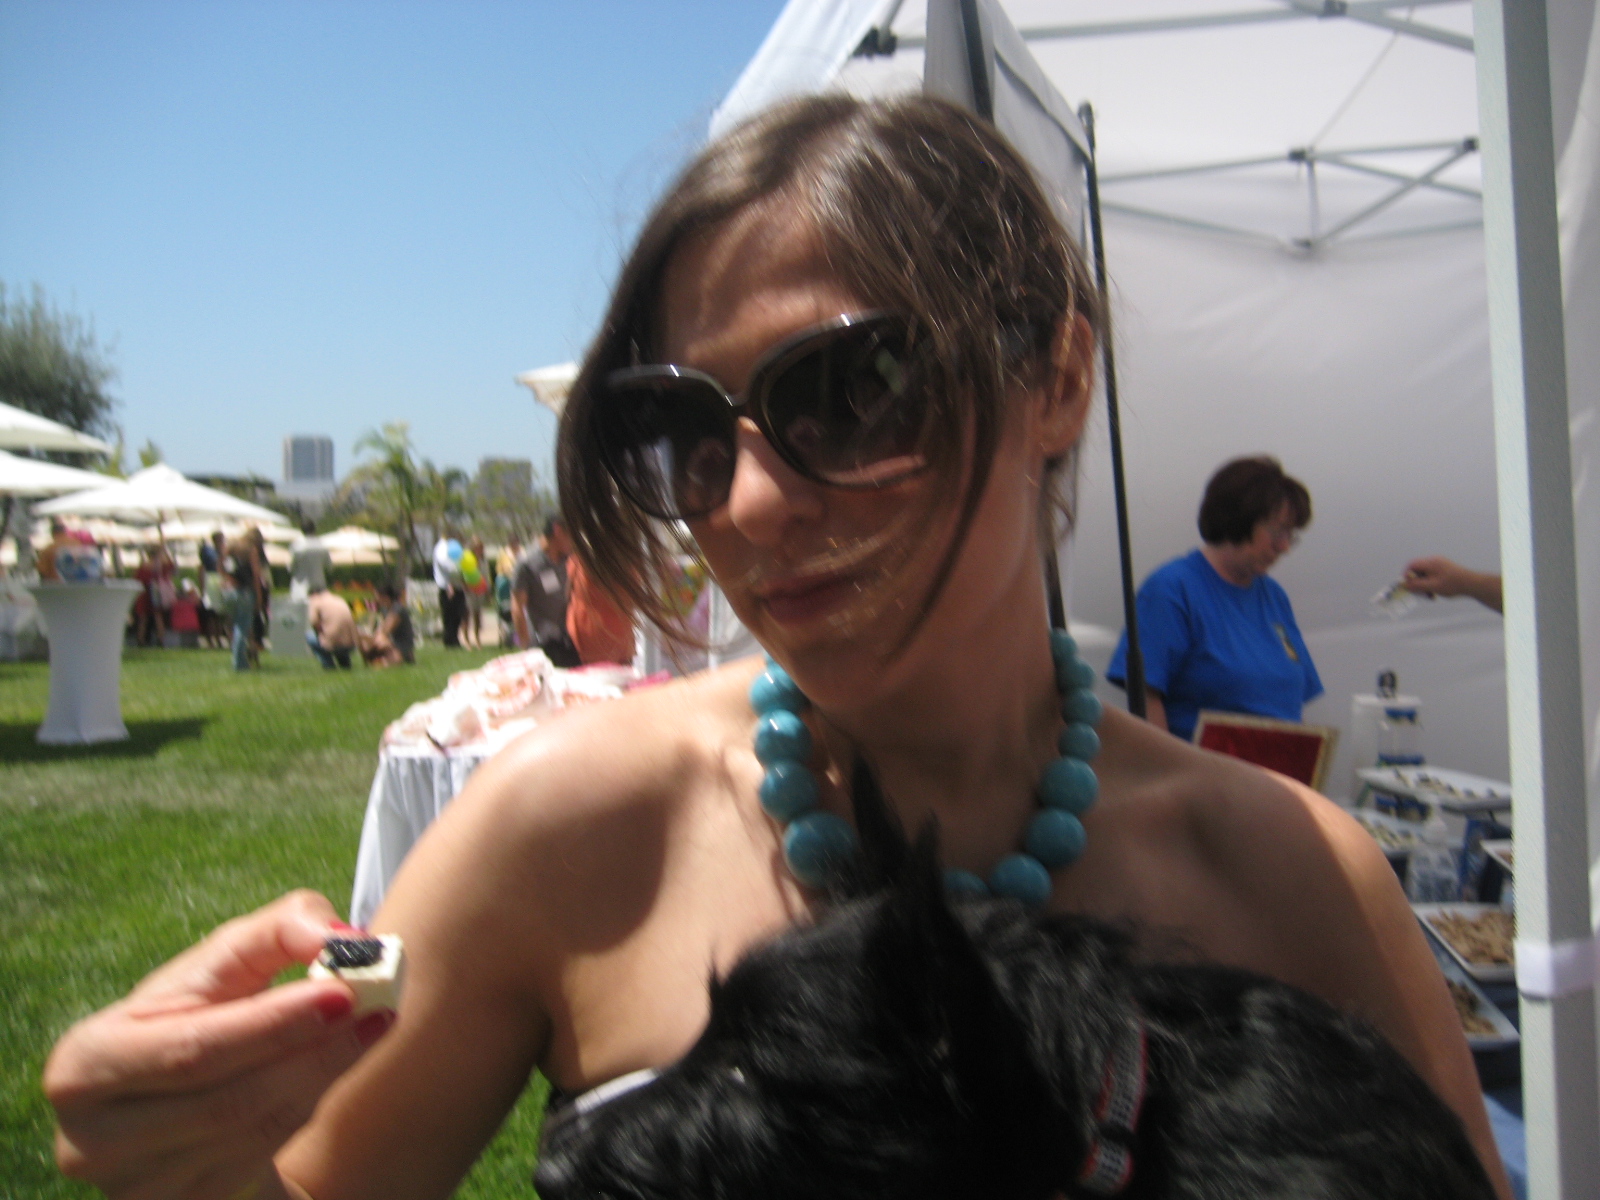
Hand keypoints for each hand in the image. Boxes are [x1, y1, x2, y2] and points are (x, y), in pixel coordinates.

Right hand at [44, 891, 393, 1198]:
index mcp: (87, 1063)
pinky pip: (265, 1154)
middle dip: (311, 1051)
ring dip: (325, 1075)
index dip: (270, 1025)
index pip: (190, 1050)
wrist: (191, 1093)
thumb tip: (336, 936)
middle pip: (227, 1101)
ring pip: (254, 1132)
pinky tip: (340, 1064)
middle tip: (375, 1008)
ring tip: (373, 1025)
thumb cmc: (204, 1011)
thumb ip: (279, 929)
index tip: (342, 993)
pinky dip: (311, 1105)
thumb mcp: (227, 960)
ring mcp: (138, 1186)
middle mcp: (96, 1139)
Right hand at [1401, 556, 1470, 597]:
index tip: (1406, 586)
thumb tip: (1404, 585)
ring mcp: (1440, 564)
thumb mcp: (1432, 587)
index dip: (1406, 575)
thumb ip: (1417, 585)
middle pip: (1418, 570)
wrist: (1472, 583)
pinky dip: (1431, 583)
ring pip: (1426, 574)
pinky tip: (1436, 592)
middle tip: (1419, 593)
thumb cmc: (1453, 584)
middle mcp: (1434, 561)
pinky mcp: (1445, 569)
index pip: (1412, 565)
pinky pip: (1433, 575)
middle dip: (1417, 582)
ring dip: (1425, 585)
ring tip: (1430, 595)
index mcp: (1430, 563)